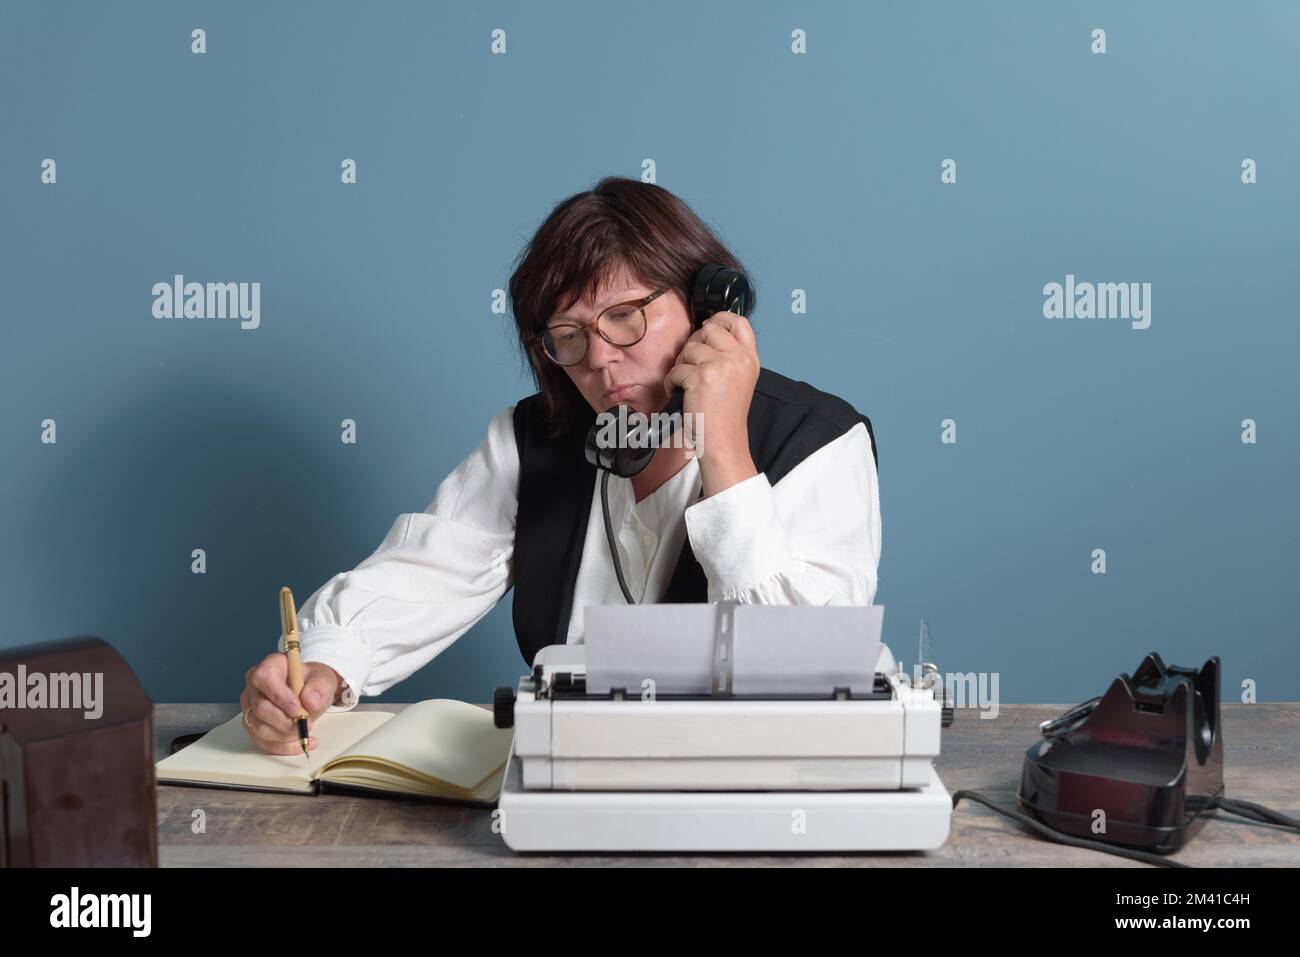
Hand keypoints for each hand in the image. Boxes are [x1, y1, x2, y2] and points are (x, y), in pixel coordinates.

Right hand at [240, 655, 340, 755]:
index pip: (265, 678)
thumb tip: (309, 701)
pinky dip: (282, 746)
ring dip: (285, 735)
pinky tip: (300, 743)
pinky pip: (262, 741)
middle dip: (285, 722)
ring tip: (305, 731)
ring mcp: (250, 706)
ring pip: (259, 727)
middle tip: (307, 723)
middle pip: (261, 708)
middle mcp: (255, 686)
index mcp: (270, 666)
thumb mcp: (323, 679)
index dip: (280, 696)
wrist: (310, 692)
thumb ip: (319, 687)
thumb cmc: (312, 682)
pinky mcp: (252, 724)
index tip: (298, 709)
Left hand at [663, 311, 759, 494]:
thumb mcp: (741, 379)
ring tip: (687, 384)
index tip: (708, 327)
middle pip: (709, 330)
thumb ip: (731, 355)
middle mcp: (738, 358)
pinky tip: (680, 394)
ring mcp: (720, 366)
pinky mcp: (701, 377)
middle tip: (693, 365)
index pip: (739, 322)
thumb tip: (708, 331)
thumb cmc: (727, 415)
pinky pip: (676, 369)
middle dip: (694, 345)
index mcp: (749, 358)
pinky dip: (672, 382)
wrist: (724, 441)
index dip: (721, 318)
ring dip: (681, 365)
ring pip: (689, 348)